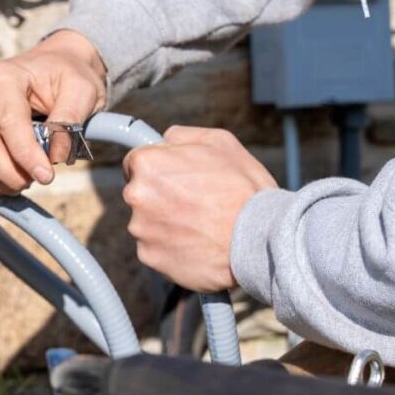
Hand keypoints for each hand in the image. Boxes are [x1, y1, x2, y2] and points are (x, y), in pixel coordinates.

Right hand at [0, 31, 106, 193]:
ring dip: (1, 182)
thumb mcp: (82, 90)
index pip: (8, 124)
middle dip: (12, 174)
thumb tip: (55, 156)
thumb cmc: (67, 77)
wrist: (52, 66)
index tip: (47, 176)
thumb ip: (70, 119)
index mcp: (3, 77)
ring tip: (29, 180)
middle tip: (40, 180)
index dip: (26, 155)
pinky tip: (12, 181)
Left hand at [122, 126, 277, 291]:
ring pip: (148, 222)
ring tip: (202, 225)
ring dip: (167, 223)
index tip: (173, 176)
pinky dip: (172, 247)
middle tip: (196, 201)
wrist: (260, 239)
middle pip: (140, 193)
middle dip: (161, 196)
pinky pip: (156, 248)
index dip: (157, 168)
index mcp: (148, 164)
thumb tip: (165, 140)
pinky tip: (198, 243)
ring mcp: (142, 230)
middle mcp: (137, 196)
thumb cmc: (243, 188)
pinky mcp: (150, 258)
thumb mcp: (219, 142)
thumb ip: (182, 136)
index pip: (134, 163)